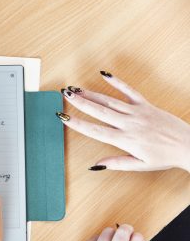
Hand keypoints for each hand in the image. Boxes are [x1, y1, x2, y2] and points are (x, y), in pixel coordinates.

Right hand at [58, 71, 189, 171]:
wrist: (188, 146)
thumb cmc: (165, 157)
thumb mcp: (140, 165)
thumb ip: (117, 163)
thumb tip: (96, 165)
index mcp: (125, 140)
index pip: (95, 130)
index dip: (78, 124)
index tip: (64, 117)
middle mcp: (129, 124)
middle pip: (99, 111)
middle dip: (80, 103)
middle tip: (65, 95)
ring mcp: (137, 112)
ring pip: (109, 101)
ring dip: (91, 94)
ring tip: (76, 89)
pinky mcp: (146, 105)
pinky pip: (129, 91)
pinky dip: (117, 82)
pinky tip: (105, 75)